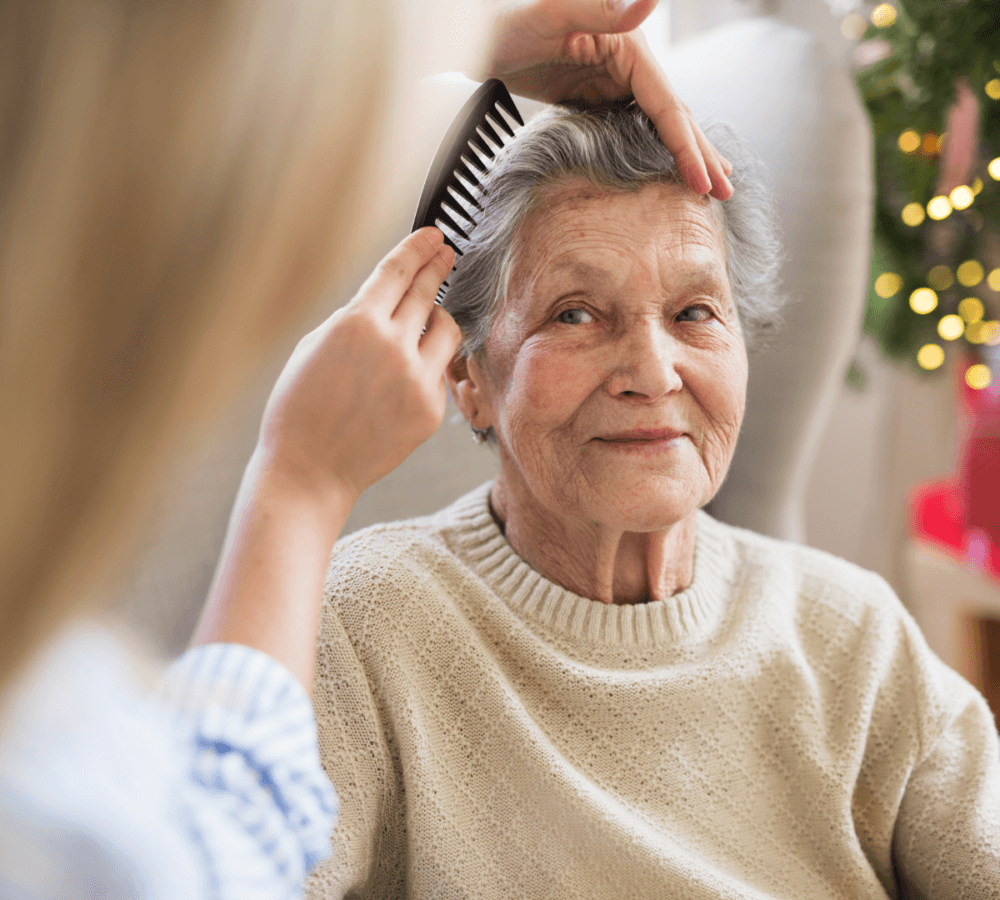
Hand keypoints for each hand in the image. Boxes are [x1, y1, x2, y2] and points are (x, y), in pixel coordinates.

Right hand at [258, 227, 460, 510]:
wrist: (310, 469)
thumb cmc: (301, 410)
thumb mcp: (314, 346)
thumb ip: (354, 319)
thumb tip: (386, 302)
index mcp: (356, 324)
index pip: (397, 271)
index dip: (418, 248)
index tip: (433, 236)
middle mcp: (392, 346)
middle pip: (426, 292)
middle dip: (437, 268)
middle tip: (446, 254)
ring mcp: (417, 379)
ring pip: (448, 330)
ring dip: (439, 318)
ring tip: (429, 318)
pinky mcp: (431, 409)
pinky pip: (439, 372)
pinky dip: (427, 365)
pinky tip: (405, 374)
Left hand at [484, 0, 732, 198]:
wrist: (477, 33)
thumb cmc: (508, 18)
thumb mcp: (553, 12)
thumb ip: (603, 9)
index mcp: (630, 48)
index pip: (668, 106)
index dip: (687, 147)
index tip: (704, 183)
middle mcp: (630, 63)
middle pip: (674, 115)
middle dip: (700, 155)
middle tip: (726, 192)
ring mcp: (614, 80)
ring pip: (659, 123)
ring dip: (686, 153)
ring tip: (711, 183)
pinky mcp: (597, 95)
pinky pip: (634, 128)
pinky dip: (655, 149)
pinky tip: (666, 167)